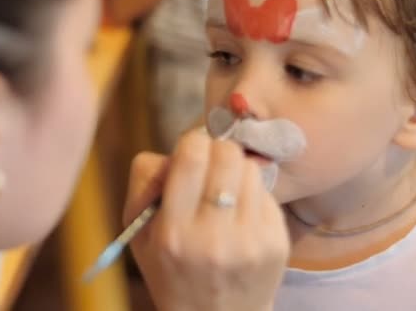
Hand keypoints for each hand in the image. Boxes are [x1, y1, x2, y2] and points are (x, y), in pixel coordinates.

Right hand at [124, 131, 288, 310]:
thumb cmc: (172, 271)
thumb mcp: (139, 232)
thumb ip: (146, 181)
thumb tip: (176, 151)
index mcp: (173, 232)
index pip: (192, 155)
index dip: (191, 143)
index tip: (191, 154)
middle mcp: (213, 237)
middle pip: (227, 153)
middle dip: (217, 152)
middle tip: (211, 168)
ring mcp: (250, 241)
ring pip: (250, 169)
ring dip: (236, 172)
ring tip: (227, 193)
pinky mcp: (276, 243)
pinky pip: (267, 193)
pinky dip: (253, 195)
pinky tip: (242, 214)